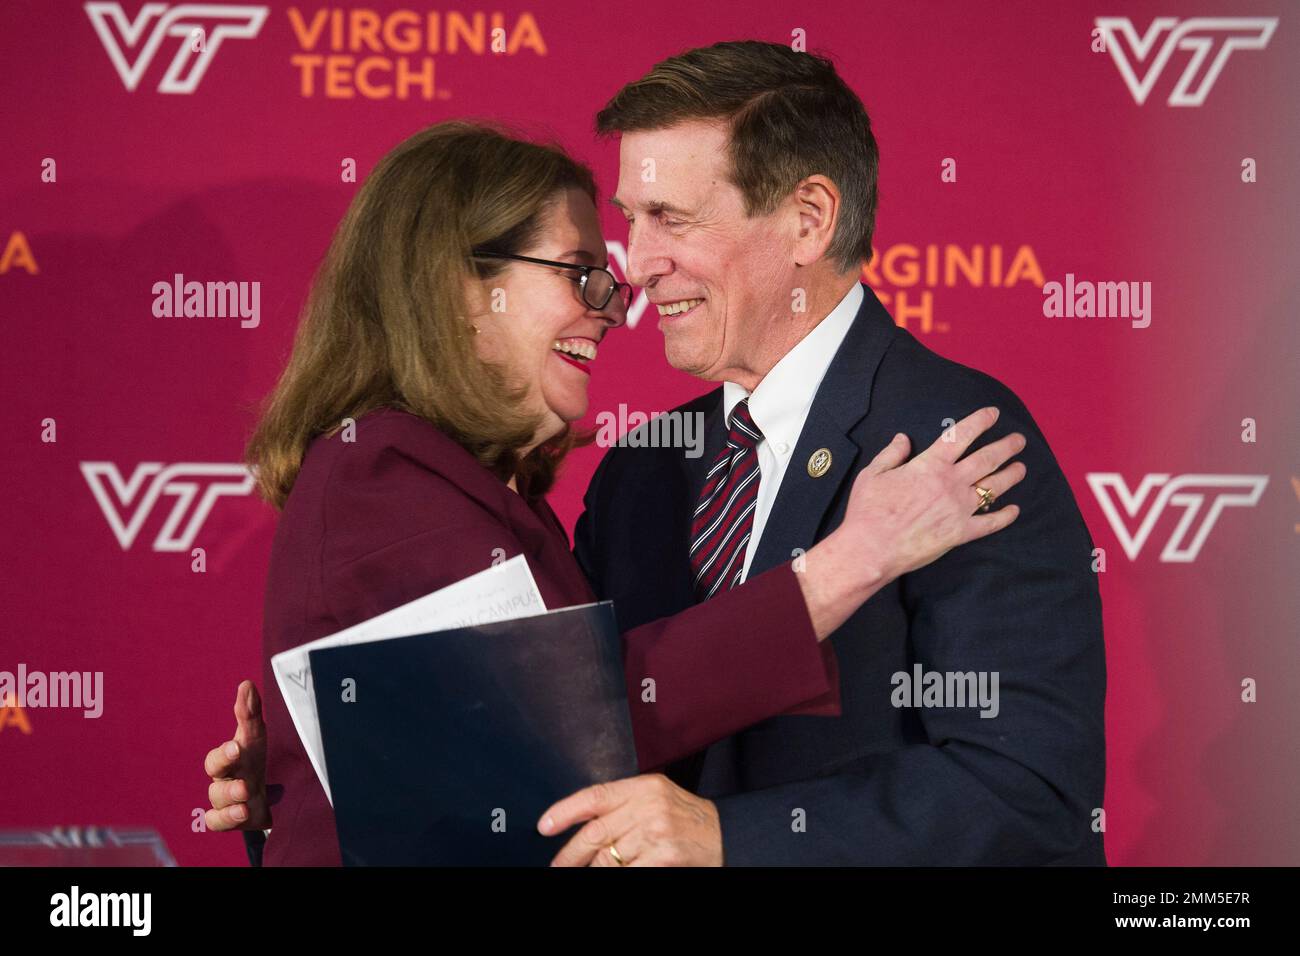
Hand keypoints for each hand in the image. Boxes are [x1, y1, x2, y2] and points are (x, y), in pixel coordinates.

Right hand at [202, 680, 269, 830]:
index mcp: (229, 759)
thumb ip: (250, 714)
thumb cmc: (254, 762)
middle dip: (223, 766)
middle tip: (236, 757)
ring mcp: (227, 800)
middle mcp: (224, 778)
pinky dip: (226, 818)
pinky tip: (242, 813)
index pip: (218, 756)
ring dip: (230, 794)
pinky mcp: (232, 819)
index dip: (224, 752)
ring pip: (217, 798)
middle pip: (214, 773)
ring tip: (246, 791)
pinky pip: (217, 821)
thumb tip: (246, 684)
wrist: (263, 796)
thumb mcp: (256, 739)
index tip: (237, 747)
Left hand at [539, 774, 722, 866]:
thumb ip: (623, 803)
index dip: (565, 811)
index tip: (545, 826)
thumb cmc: (687, 817)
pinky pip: (627, 872)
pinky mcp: (664, 855)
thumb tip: (582, 820)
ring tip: (589, 872)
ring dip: (594, 870)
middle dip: (571, 854)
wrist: (725, 833)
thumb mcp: (656, 796)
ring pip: (607, 858)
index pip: (594, 796)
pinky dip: (617, 876)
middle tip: (558, 866)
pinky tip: (615, 874)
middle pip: (595, 832)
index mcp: (642, 786)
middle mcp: (647, 805)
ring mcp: (655, 831)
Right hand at [799, 406, 1025, 637]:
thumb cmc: (868, 511)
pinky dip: (1005, 516)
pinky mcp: (960, 533)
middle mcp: (950, 483)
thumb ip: (892, 454)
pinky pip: (990, 523)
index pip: (961, 435)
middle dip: (1007, 447)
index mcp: (929, 465)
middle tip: (1019, 440)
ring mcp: (959, 509)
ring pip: (994, 487)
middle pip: (987, 459)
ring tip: (1021, 468)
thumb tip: (903, 438)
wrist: (871, 549)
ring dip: (1011, 475)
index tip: (993, 413)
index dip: (980, 421)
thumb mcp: (873, 474)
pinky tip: (1014, 510)